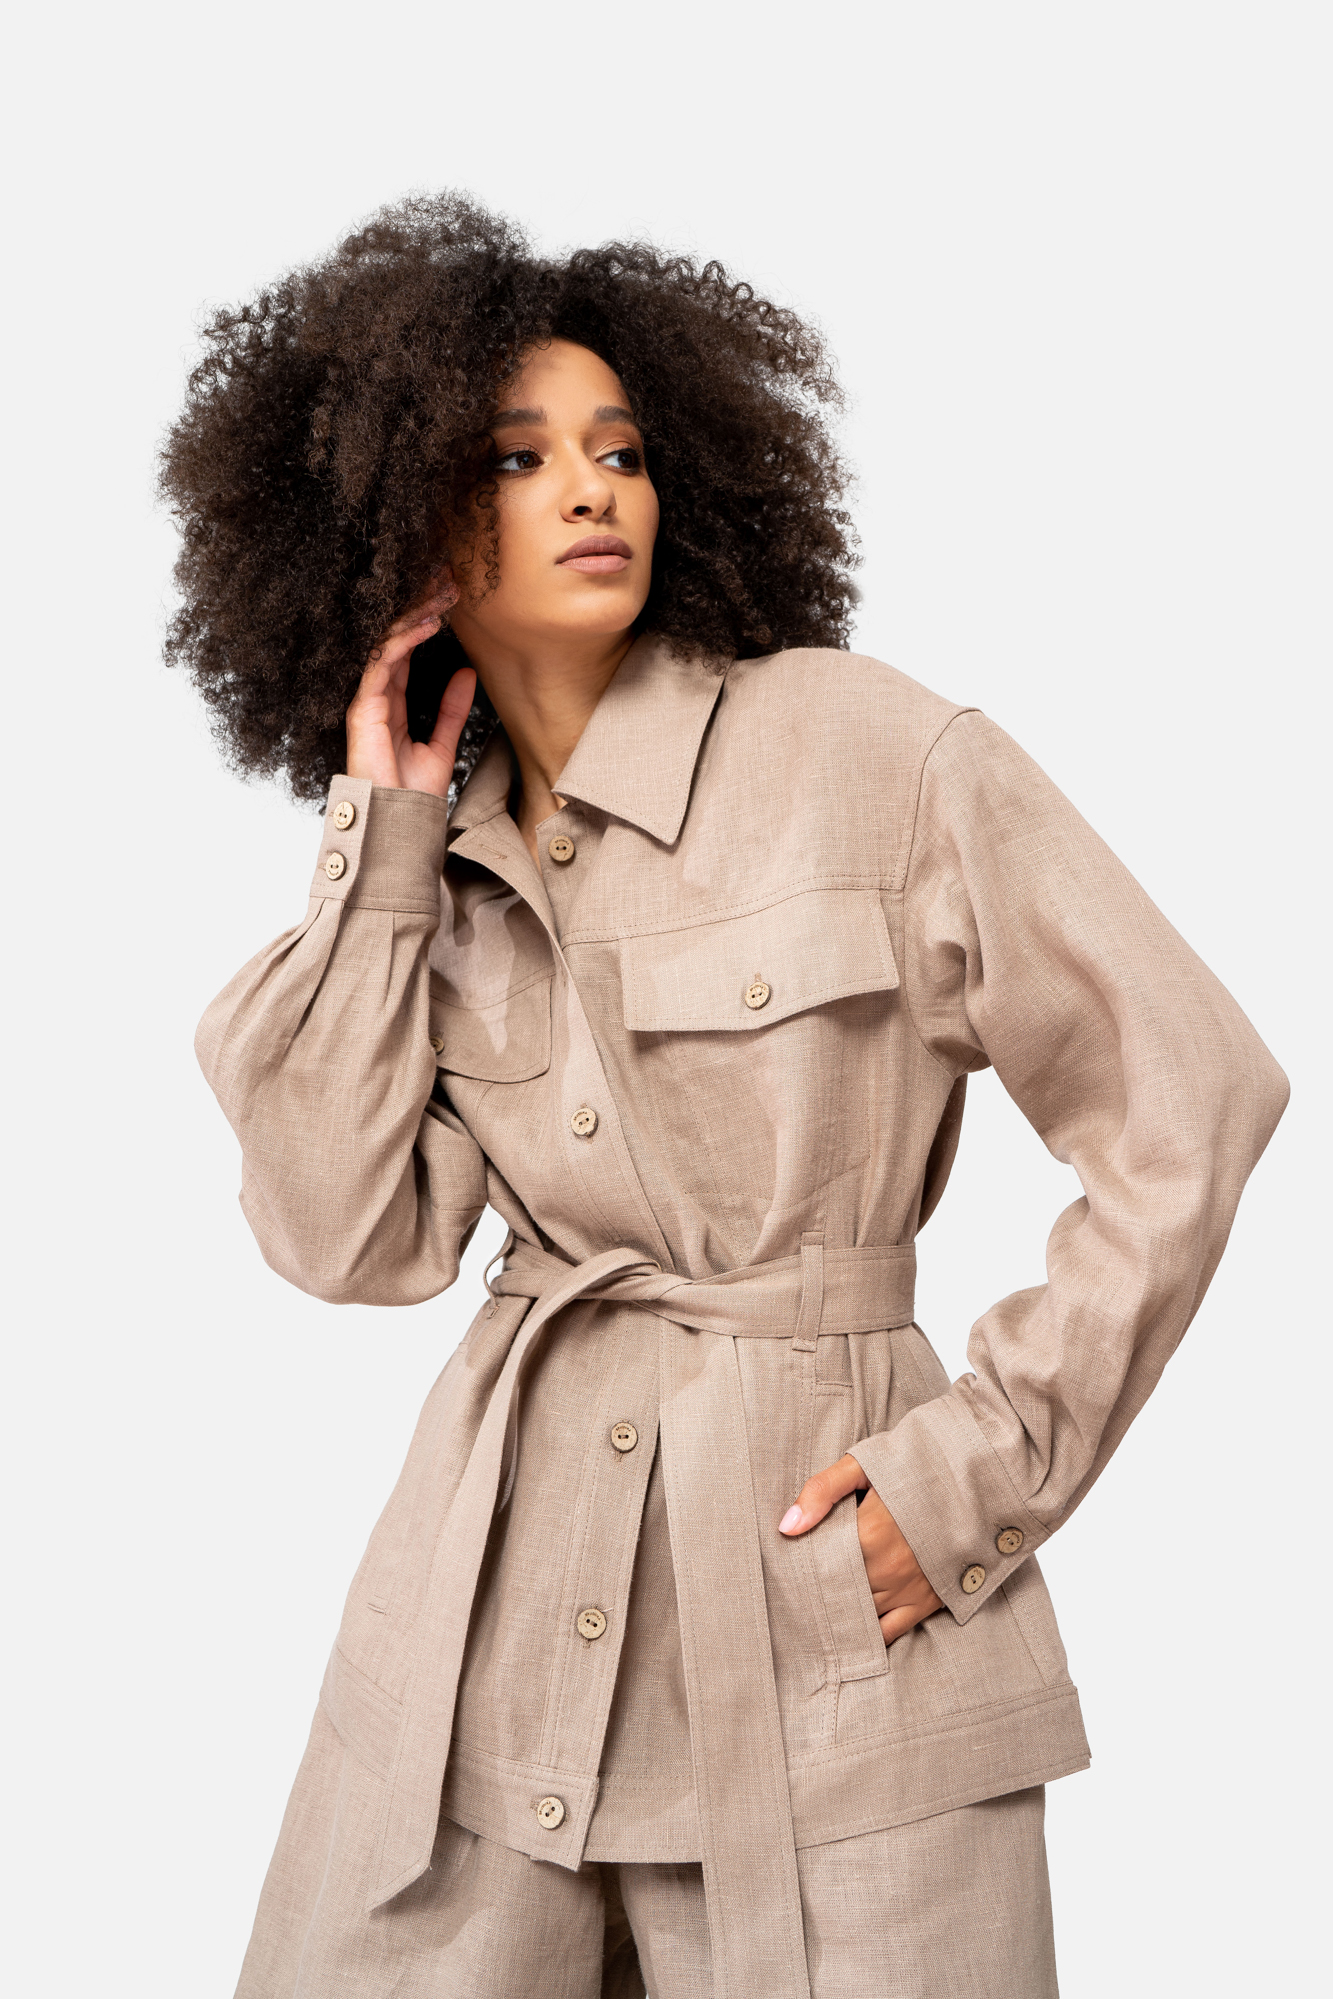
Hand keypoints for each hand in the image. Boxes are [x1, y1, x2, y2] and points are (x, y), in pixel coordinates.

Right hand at [345, 571, 473, 795]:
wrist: (399, 823)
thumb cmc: (412, 794)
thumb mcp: (441, 744)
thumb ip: (451, 710)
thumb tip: (467, 673)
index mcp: (390, 702)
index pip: (404, 648)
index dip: (425, 620)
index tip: (450, 596)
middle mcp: (374, 696)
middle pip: (394, 638)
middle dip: (418, 606)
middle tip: (447, 579)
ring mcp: (366, 700)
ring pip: (386, 643)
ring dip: (415, 615)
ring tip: (442, 593)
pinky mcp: (363, 708)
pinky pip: (381, 663)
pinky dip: (404, 641)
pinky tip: (428, 624)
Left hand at [779, 1452, 943, 1644]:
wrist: (975, 1483)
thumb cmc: (916, 1468)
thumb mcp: (865, 1465)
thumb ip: (822, 1491)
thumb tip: (787, 1526)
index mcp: (868, 1534)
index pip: (818, 1564)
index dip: (801, 1567)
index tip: (788, 1566)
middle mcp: (885, 1569)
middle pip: (836, 1592)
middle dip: (816, 1592)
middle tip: (796, 1592)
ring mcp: (906, 1590)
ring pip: (858, 1614)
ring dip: (838, 1613)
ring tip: (816, 1612)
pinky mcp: (925, 1603)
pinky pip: (889, 1632)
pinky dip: (867, 1635)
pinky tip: (851, 1631)